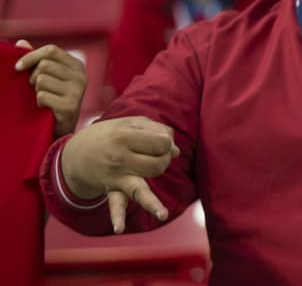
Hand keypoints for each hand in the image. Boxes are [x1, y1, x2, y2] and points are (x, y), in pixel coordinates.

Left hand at [15, 40, 86, 137]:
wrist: (60, 128)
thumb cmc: (51, 99)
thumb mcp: (45, 76)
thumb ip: (35, 59)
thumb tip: (20, 42)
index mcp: (76, 65)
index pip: (51, 50)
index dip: (31, 56)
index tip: (17, 67)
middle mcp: (81, 76)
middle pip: (44, 65)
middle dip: (32, 77)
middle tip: (36, 89)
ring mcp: (78, 91)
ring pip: (41, 80)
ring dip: (35, 91)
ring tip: (42, 98)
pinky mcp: (70, 106)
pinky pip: (42, 96)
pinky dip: (38, 103)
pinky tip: (45, 108)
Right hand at [60, 116, 178, 232]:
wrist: (75, 154)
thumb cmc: (110, 135)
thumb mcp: (130, 123)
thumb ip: (157, 131)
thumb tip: (176, 152)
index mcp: (126, 137)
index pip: (161, 143)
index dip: (165, 142)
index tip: (158, 141)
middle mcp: (121, 158)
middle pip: (158, 164)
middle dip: (164, 159)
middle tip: (154, 155)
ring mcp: (117, 177)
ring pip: (139, 190)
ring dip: (152, 204)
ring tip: (163, 215)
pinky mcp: (113, 190)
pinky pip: (115, 205)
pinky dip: (117, 217)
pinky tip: (119, 229)